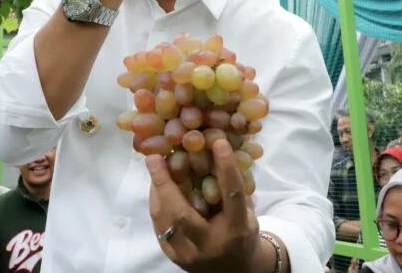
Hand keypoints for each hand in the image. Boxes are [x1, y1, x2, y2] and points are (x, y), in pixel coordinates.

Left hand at [146, 139, 264, 272]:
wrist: (235, 271)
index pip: (232, 196)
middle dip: (166, 183)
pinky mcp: (173, 256)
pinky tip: (156, 185)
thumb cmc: (242, 234)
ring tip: (154, 164)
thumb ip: (235, 186)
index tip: (218, 142)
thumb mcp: (248, 212)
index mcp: (236, 230)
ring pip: (164, 219)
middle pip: (183, 213)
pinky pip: (159, 225)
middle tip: (155, 157)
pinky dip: (156, 202)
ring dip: (157, 189)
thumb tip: (221, 148)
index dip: (226, 168)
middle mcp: (210, 244)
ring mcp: (189, 253)